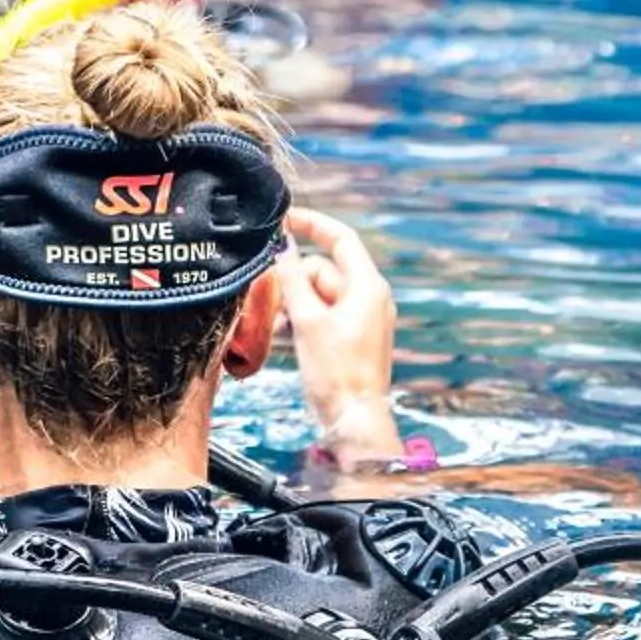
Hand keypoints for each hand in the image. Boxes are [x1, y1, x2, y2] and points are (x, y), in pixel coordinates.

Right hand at [274, 206, 403, 461]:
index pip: (340, 239)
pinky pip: (324, 314)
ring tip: (276, 327)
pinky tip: (285, 336)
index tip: (283, 218)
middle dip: (294, 280)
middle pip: (324, 269)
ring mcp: (363, 318)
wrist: (354, 421)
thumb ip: (292, 278)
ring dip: (294, 303)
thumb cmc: (335, 373)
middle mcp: (370, 298)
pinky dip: (304, 319)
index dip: (311, 224)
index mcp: (367, 287)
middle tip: (270, 300)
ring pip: (320, 294)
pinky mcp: (354, 337)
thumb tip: (281, 244)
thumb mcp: (307, 320)